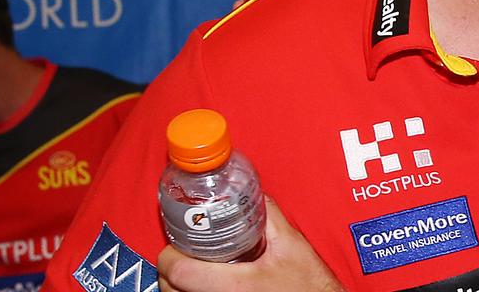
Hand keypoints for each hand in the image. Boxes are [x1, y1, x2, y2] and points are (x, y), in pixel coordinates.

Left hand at [157, 197, 343, 291]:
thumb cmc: (309, 285)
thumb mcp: (291, 244)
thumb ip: (269, 215)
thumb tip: (251, 195)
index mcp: (236, 285)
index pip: (180, 272)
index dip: (169, 256)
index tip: (172, 246)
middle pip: (171, 291)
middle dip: (170, 270)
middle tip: (180, 254)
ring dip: (177, 285)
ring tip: (191, 269)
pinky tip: (202, 286)